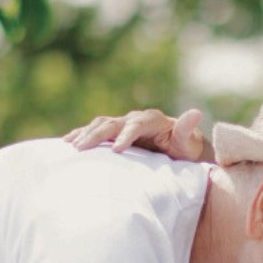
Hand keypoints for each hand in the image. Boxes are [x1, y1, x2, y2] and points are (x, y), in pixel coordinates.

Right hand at [64, 108, 209, 160]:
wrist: (179, 150)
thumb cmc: (186, 150)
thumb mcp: (190, 143)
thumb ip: (188, 129)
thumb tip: (196, 112)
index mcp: (152, 120)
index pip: (136, 125)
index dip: (126, 136)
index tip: (115, 150)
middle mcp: (135, 118)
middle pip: (112, 123)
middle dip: (96, 136)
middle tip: (81, 149)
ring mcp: (123, 124)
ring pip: (100, 125)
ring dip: (84, 134)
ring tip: (70, 147)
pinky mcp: (116, 132)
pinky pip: (95, 131)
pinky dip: (81, 135)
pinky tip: (66, 144)